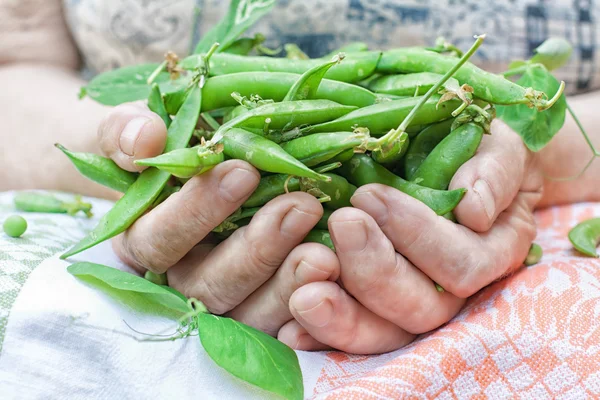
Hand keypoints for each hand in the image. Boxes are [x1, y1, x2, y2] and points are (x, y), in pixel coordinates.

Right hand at [97, 102, 339, 335]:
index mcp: (145, 241)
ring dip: (287, 286)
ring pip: (248, 317)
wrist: (196, 167)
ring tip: (326, 253)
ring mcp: (223, 303)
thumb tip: (144, 138)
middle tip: (301, 206)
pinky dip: (308, 314)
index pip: (158, 240)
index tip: (243, 171)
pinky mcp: (259, 312)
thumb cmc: (168, 149)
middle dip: (257, 250)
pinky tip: (337, 286)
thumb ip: (125, 132)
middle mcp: (181, 281)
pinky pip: (281, 329)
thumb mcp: (136, 132)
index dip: (197, 211)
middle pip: (209, 287)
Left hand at [278, 119, 542, 353]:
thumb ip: (492, 170)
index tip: (370, 195)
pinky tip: (290, 331)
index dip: (419, 237)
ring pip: (384, 332)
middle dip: (375, 270)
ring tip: (304, 295)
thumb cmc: (470, 150)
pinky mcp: (370, 309)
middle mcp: (453, 289)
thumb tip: (473, 212)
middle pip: (421, 308)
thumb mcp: (491, 145)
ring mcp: (409, 303)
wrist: (444, 159)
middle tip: (341, 223)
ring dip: (343, 318)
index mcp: (490, 250)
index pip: (462, 265)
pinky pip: (348, 335)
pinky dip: (319, 335)